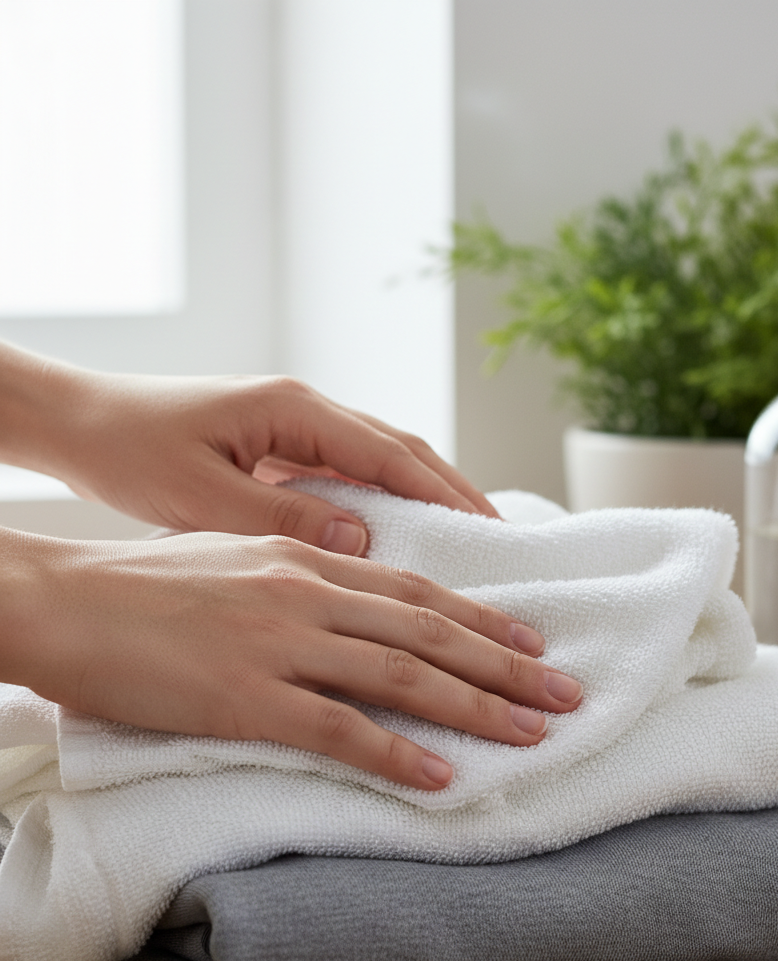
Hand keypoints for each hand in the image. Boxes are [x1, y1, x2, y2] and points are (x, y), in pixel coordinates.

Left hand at [0, 343, 497, 554]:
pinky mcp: (283, 445)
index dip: (444, 493)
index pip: (390, 453)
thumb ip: (282, 517)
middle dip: (453, 489)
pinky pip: (351, 471)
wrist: (81, 423)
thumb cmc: (129, 450)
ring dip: (426, 492)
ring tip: (468, 534)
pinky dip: (387, 497)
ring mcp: (296, 425)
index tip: (488, 529)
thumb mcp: (201, 494)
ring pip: (382, 457)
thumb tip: (362, 537)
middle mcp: (306, 409)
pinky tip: (402, 528)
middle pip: (402, 448)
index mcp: (293, 409)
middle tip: (499, 535)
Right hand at [0, 530, 583, 788]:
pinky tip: (439, 776)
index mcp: (310, 558)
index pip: (418, 593)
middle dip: (507, 665)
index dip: (482, 618)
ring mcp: (283, 644)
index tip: (532, 641)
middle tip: (564, 692)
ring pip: (403, 677)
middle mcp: (311, 594)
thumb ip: (302, 565)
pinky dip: (396, 753)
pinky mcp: (248, 696)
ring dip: (476, 708)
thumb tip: (352, 576)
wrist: (66, 599)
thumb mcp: (238, 550)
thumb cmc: (145, 580)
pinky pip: (339, 729)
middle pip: (431, 633)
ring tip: (532, 732)